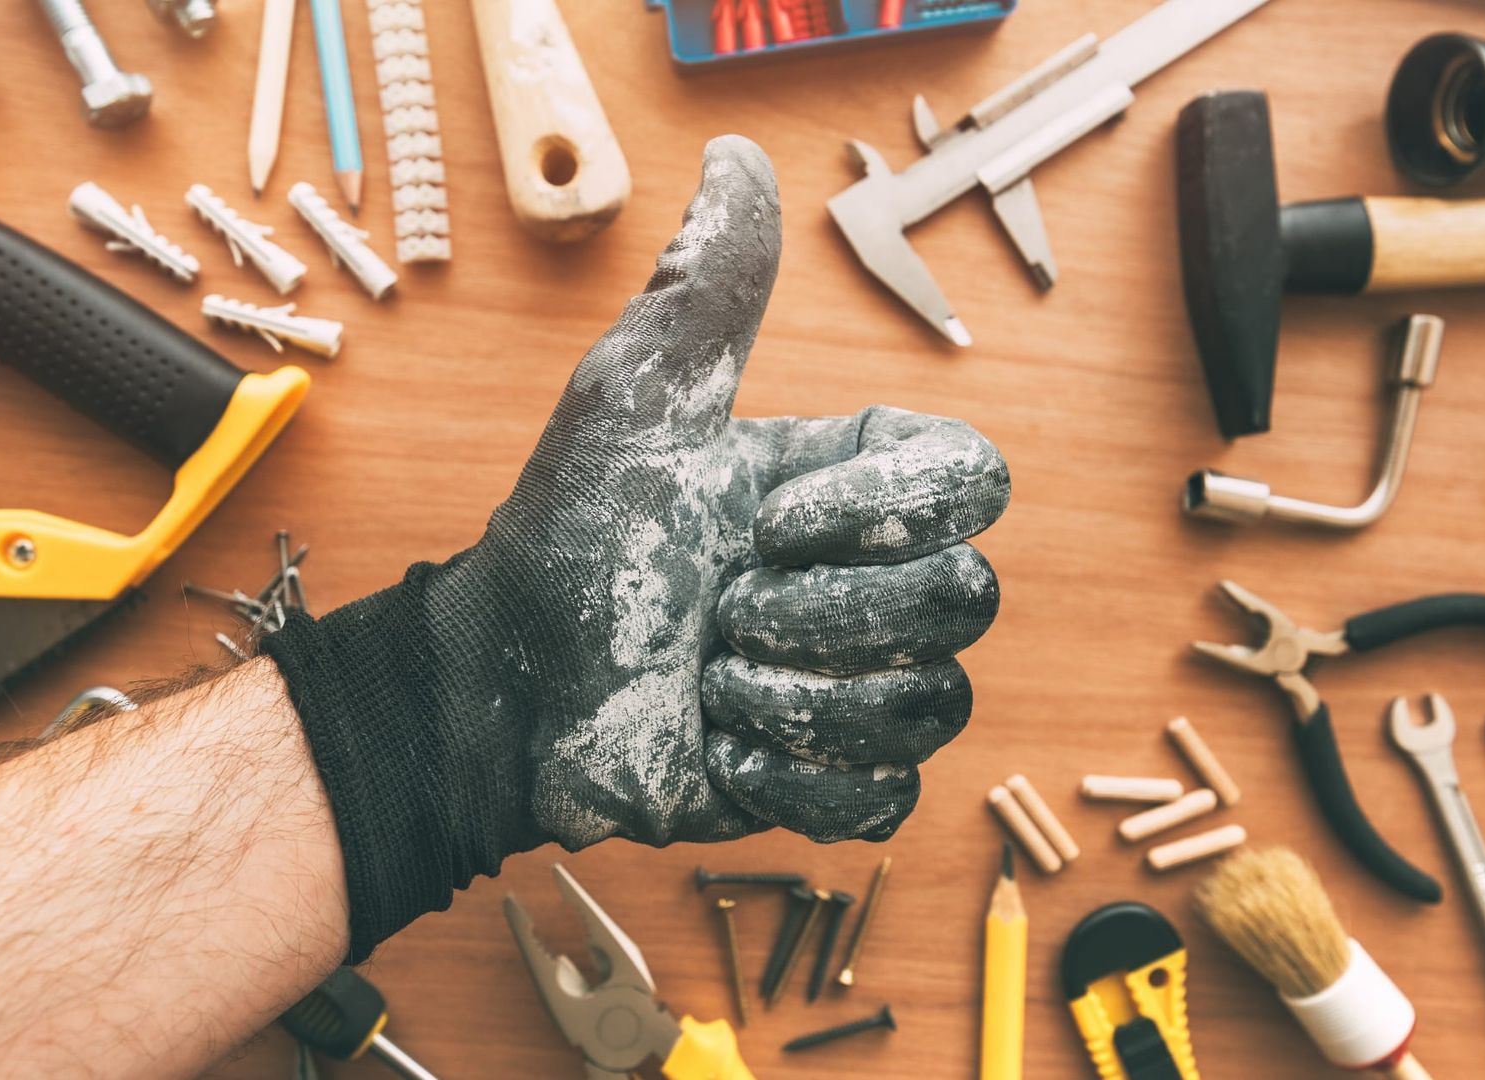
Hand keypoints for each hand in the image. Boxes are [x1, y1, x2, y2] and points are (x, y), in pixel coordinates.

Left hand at [264, 136, 1009, 959]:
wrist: (511, 680)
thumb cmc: (573, 532)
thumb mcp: (636, 401)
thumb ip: (704, 289)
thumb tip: (738, 158)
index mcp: (855, 487)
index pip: (973, 481)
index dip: (881, 507)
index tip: (765, 520)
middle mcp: (880, 582)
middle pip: (966, 599)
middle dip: (823, 614)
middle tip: (721, 610)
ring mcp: (866, 686)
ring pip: (934, 703)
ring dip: (796, 696)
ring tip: (708, 677)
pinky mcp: (837, 780)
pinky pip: (884, 795)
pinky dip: (793, 775)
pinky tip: (720, 745)